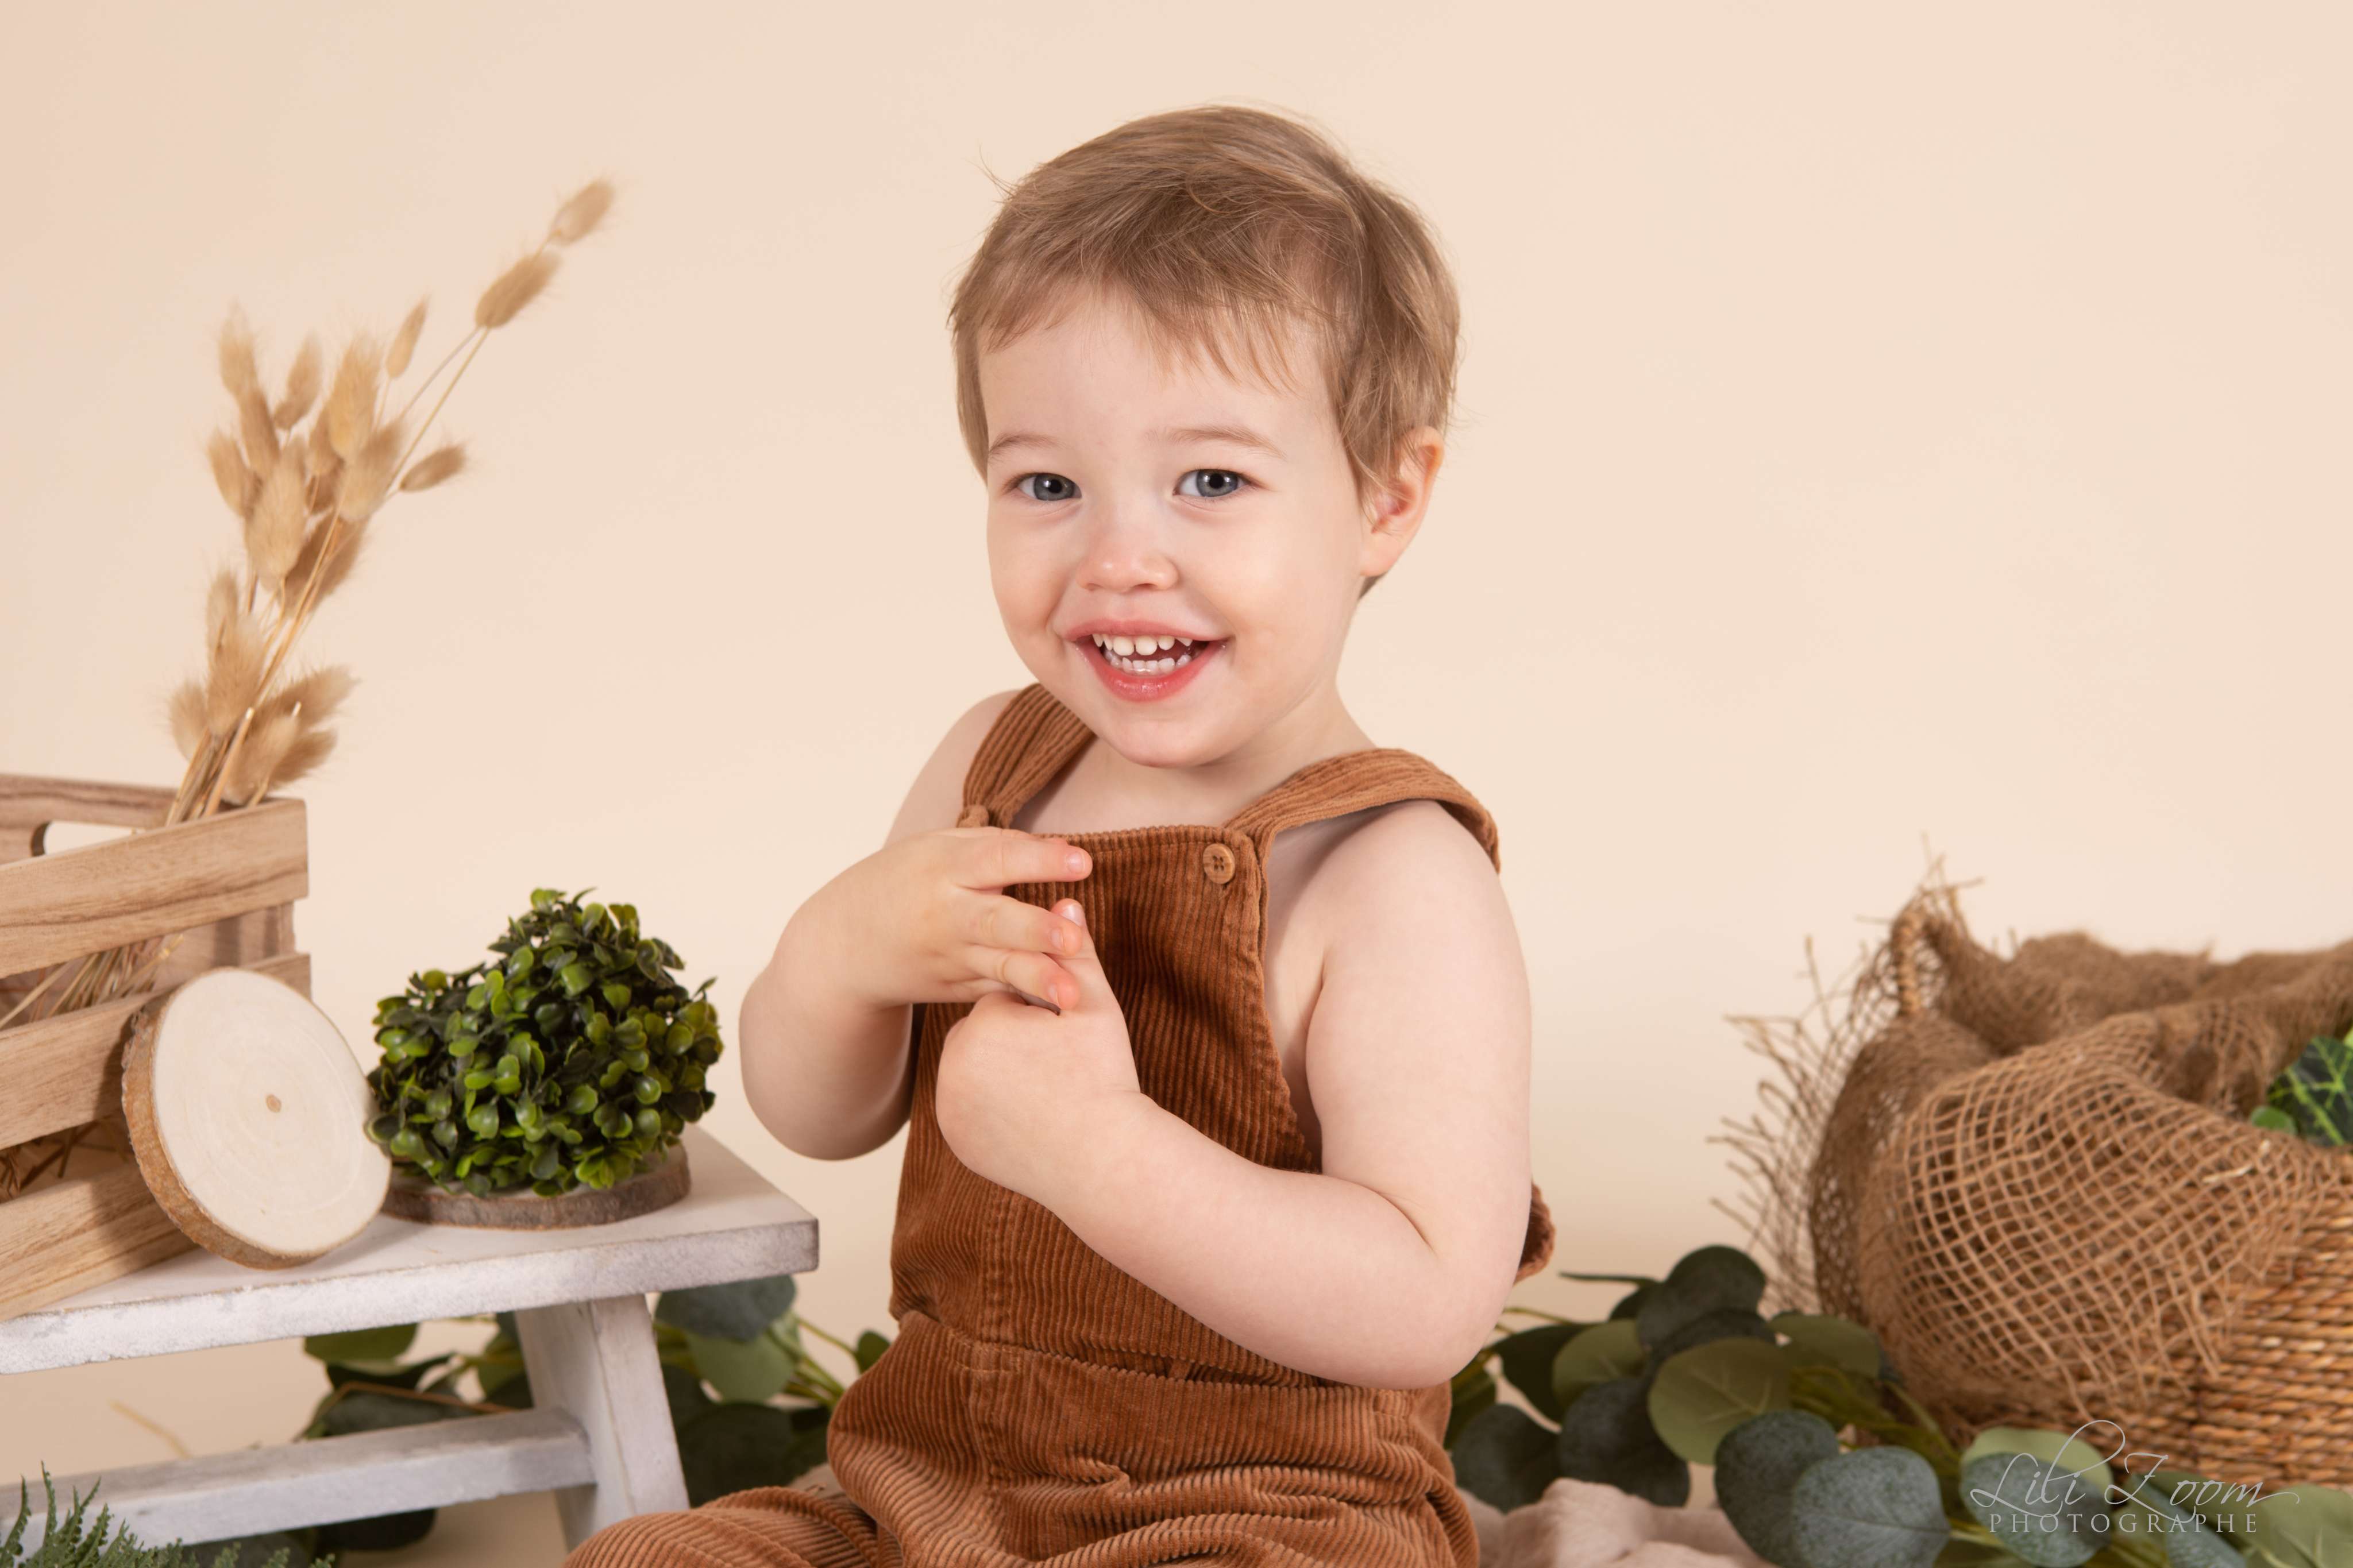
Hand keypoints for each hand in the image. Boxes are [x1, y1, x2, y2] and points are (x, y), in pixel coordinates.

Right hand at [810, 825, 1092, 1012]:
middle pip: (996, 922)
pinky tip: (1060, 1012)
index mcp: (943, 868)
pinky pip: (998, 991)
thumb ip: (993, 845)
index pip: (996, 859)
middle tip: (1073, 938)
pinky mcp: (956, 989)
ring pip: (1000, 968)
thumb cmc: (903, 881)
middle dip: (1035, 930)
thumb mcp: (935, 848)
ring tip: (1072, 995)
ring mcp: (951, 959)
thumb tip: (1058, 848)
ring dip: (1038, 980)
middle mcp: (947, 916)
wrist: (844, 946)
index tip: (1083, 862)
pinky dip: (1027, 999)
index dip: (1040, 859)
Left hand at [933, 899, 1146, 1203]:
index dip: (1042, 1016)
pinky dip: (990, 1109)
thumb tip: (1063, 899)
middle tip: (1057, 1070)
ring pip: (975, 1070)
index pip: (1006, 998)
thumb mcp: (1097, 1009)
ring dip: (1000, 1074)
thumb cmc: (1105, 1078)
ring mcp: (949, 1104)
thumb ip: (1075, 953)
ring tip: (1042, 1093)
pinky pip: (969, 1107)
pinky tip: (1025, 1118)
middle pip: (986, 1034)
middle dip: (1016, 1043)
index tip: (1064, 1039)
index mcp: (985, 1022)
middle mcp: (953, 1062)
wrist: (1103, 1163)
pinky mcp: (954, 1137)